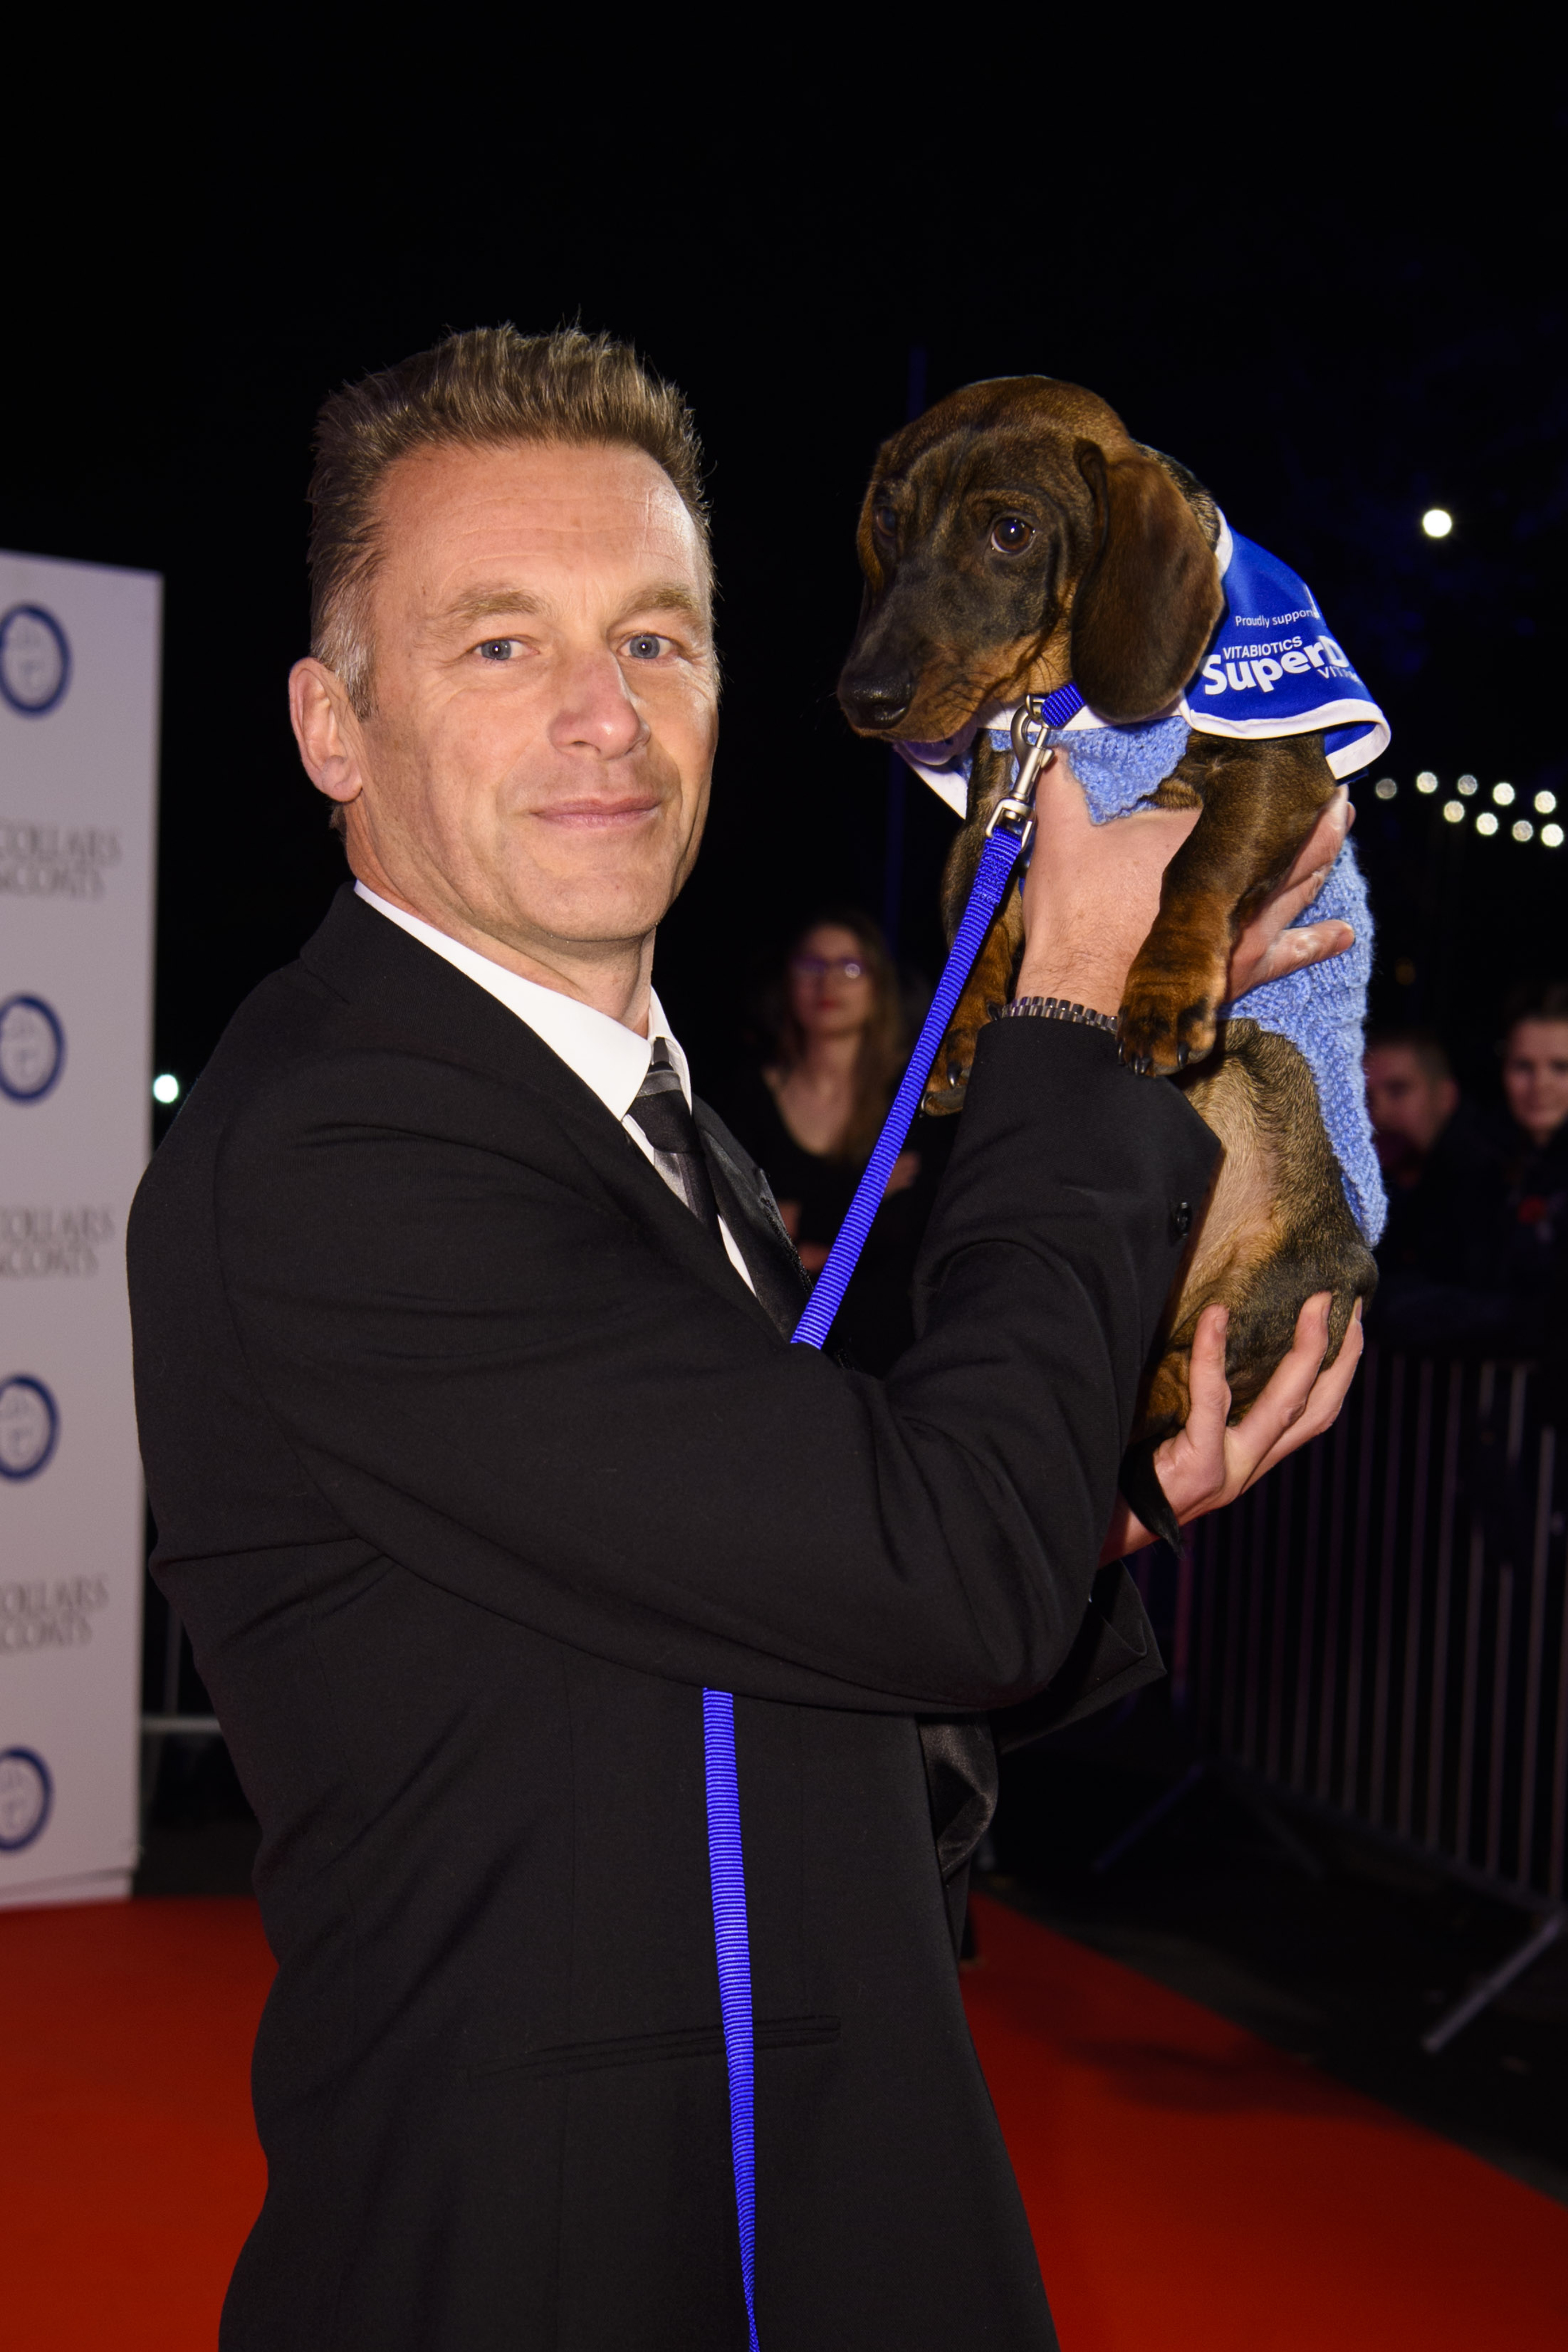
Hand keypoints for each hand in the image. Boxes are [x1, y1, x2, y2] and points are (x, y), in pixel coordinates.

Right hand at [1016, 759, 1355, 1015]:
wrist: (1083, 997)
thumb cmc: (1075, 920)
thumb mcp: (1059, 844)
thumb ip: (1059, 791)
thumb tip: (1050, 754)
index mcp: (1191, 839)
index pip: (1231, 800)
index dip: (1251, 779)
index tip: (1275, 755)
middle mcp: (1231, 879)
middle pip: (1282, 836)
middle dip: (1309, 808)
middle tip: (1331, 781)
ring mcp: (1244, 924)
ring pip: (1299, 880)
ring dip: (1324, 850)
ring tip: (1342, 822)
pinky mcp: (1243, 967)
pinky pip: (1293, 951)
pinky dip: (1320, 940)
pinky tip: (1344, 933)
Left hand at [1100, 1292, 1363, 1559]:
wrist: (1105, 1527)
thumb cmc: (1133, 1473)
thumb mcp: (1180, 1439)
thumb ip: (1204, 1406)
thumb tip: (1214, 1335)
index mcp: (1250, 1459)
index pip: (1314, 1414)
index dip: (1340, 1370)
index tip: (1351, 1323)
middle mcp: (1249, 1467)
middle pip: (1316, 1409)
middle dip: (1340, 1354)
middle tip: (1344, 1301)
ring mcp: (1229, 1471)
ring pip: (1284, 1406)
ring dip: (1306, 1351)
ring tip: (1311, 1304)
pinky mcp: (1199, 1468)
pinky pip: (1211, 1401)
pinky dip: (1213, 1355)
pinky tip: (1216, 1318)